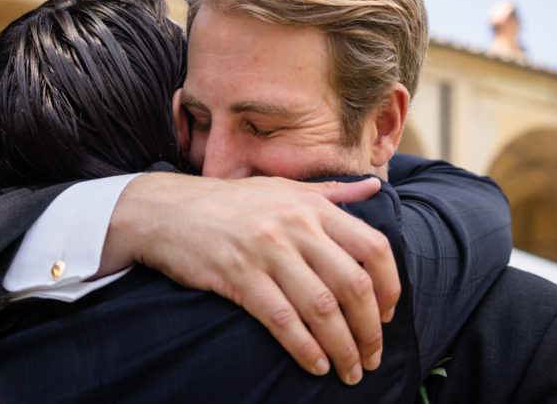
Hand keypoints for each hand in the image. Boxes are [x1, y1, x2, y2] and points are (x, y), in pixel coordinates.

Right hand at [99, 172, 399, 384]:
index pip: (373, 247)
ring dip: (342, 347)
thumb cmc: (231, 202)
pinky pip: (282, 319)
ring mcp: (267, 250)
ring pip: (321, 308)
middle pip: (352, 284)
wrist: (167, 209)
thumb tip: (376, 188)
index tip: (389, 312)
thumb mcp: (284, 187)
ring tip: (350, 369)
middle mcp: (296, 226)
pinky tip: (316, 366)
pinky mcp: (239, 275)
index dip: (389, 285)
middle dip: (370, 328)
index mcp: (314, 205)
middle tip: (374, 355)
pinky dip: (304, 348)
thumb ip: (333, 193)